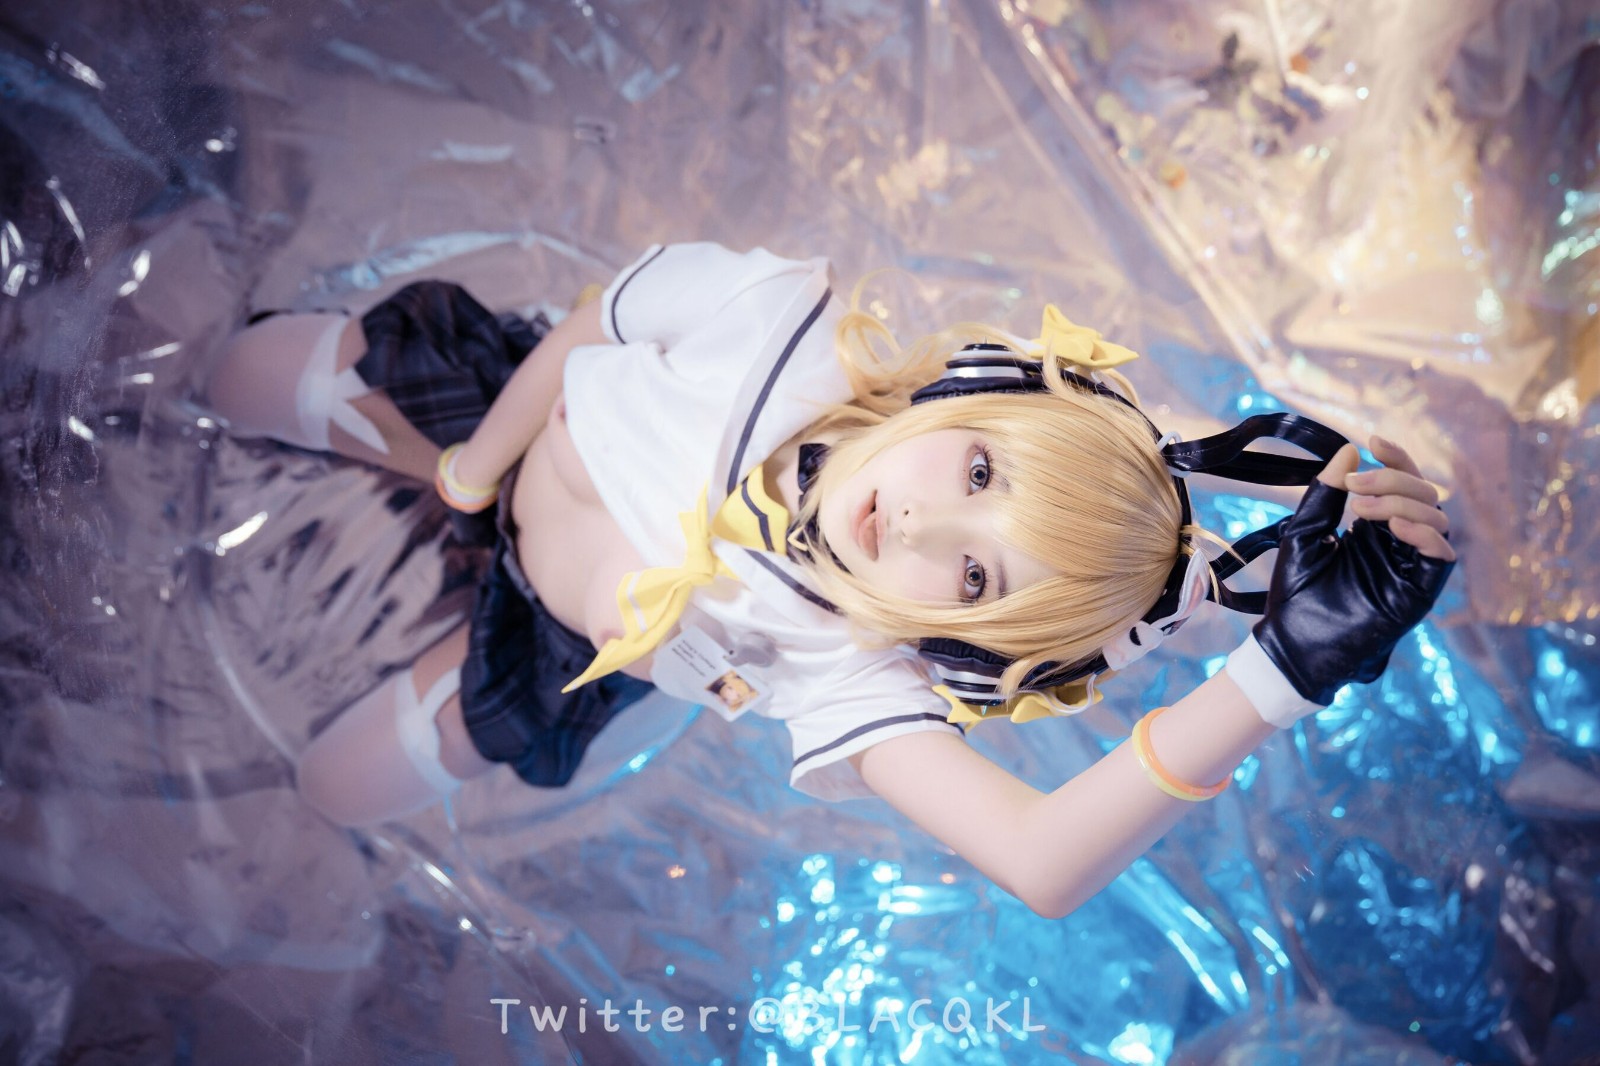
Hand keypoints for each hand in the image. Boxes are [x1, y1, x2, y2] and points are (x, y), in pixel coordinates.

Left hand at [1252, 435, 1456, 706]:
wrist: (1292, 641)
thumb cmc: (1295, 591)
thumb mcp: (1304, 531)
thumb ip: (1326, 492)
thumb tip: (1350, 450)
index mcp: (1375, 529)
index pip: (1403, 484)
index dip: (1396, 459)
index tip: (1373, 441)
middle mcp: (1398, 545)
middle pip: (1422, 495)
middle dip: (1392, 480)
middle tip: (1354, 487)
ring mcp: (1410, 568)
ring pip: (1436, 519)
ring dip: (1403, 503)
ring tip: (1362, 508)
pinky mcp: (1419, 593)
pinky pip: (1441, 556)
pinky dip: (1424, 533)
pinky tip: (1392, 525)